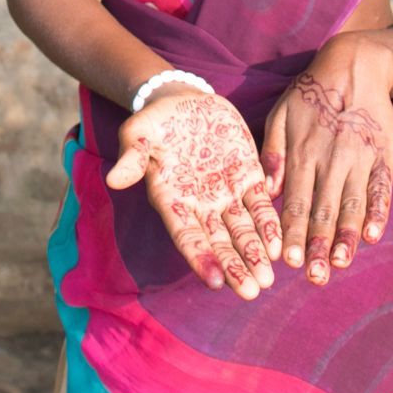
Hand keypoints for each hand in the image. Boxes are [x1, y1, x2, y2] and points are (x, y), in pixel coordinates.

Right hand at [105, 87, 280, 298]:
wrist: (183, 100)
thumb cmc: (155, 122)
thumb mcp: (137, 132)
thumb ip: (131, 156)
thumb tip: (114, 178)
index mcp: (172, 199)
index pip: (187, 235)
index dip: (201, 258)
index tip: (216, 281)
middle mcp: (201, 204)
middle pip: (218, 241)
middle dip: (234, 266)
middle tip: (251, 292)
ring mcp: (226, 192)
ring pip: (242, 230)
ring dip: (254, 253)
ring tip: (267, 279)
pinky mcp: (247, 175)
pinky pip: (260, 204)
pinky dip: (268, 224)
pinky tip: (278, 245)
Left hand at [260, 33, 392, 285]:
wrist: (354, 66)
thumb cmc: (308, 96)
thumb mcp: (280, 116)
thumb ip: (272, 153)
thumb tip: (265, 190)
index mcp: (301, 154)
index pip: (293, 202)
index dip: (289, 233)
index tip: (285, 261)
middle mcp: (330, 160)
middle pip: (322, 210)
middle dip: (316, 246)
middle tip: (314, 277)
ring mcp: (359, 159)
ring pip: (351, 204)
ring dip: (346, 237)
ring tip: (340, 263)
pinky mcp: (383, 157)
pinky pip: (381, 188)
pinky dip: (378, 212)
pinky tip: (374, 235)